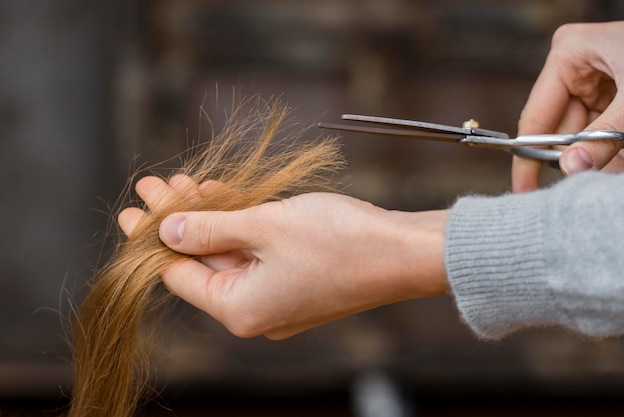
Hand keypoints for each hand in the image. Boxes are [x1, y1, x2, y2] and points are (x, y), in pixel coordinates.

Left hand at [119, 176, 449, 338]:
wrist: (404, 252)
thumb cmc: (341, 241)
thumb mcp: (264, 226)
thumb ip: (210, 229)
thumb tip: (168, 231)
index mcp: (240, 309)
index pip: (178, 275)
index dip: (152, 237)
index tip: (135, 206)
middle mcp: (256, 311)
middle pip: (201, 262)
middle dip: (178, 219)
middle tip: (152, 184)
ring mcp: (278, 297)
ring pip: (229, 253)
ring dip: (209, 217)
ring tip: (184, 181)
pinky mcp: (296, 280)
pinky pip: (256, 253)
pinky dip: (239, 226)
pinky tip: (222, 194)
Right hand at [513, 21, 623, 191]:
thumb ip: (605, 137)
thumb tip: (572, 168)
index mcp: (568, 54)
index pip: (536, 116)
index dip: (529, 156)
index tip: (524, 189)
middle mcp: (575, 67)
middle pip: (560, 128)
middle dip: (576, 157)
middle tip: (579, 185)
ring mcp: (594, 81)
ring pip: (583, 134)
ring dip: (600, 154)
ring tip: (618, 157)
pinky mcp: (613, 94)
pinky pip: (603, 130)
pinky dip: (614, 146)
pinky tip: (623, 152)